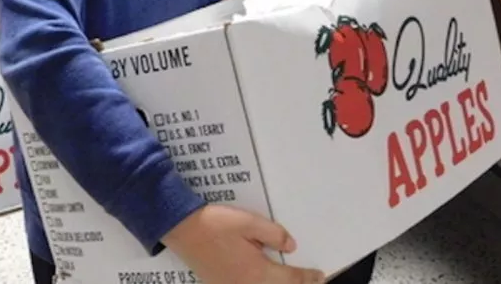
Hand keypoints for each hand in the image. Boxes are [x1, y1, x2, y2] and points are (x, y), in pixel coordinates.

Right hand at [163, 205, 323, 283]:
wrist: (180, 229)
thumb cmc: (214, 224)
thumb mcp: (248, 222)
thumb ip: (273, 235)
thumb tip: (291, 246)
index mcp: (256, 272)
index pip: (291, 280)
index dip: (308, 278)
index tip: (320, 275)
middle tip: (312, 281)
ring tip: (290, 279)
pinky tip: (263, 279)